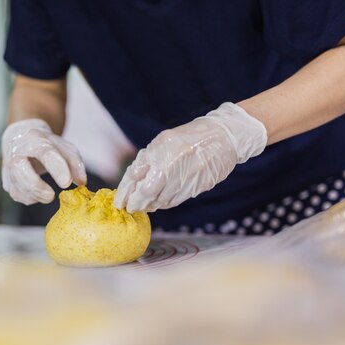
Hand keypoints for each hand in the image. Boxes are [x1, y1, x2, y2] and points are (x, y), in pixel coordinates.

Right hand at [2, 119, 86, 204]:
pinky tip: (38, 193)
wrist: (21, 138)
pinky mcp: (7, 182)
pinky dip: (30, 198)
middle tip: (51, 195)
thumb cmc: (46, 145)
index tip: (67, 183)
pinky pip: (17, 195)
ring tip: (48, 194)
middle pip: (20, 170)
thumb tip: (81, 182)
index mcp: (35, 139)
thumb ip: (75, 163)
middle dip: (36, 186)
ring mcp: (8, 167)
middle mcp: (17, 151)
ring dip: (36, 196)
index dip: (57, 168)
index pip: (45, 153)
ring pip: (17, 187)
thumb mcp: (64, 147)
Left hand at [114, 103, 266, 212]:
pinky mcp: (198, 187)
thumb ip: (146, 160)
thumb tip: (132, 179)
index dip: (126, 193)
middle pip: (147, 194)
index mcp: (161, 153)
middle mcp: (172, 167)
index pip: (136, 179)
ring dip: (150, 205)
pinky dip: (165, 203)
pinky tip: (160, 201)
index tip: (120, 202)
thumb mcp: (162, 141)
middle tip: (131, 207)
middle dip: (136, 204)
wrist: (224, 137)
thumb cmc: (189, 137)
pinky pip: (176, 200)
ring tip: (145, 205)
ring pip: (161, 201)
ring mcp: (186, 179)